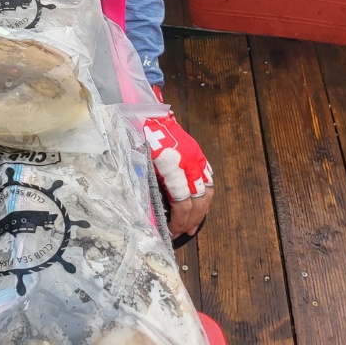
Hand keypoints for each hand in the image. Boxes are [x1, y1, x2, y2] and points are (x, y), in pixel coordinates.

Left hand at [143, 88, 213, 239]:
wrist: (146, 111)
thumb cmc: (137, 135)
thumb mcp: (137, 161)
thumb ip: (146, 186)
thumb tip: (149, 213)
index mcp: (173, 165)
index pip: (183, 203)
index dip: (179, 221)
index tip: (172, 233)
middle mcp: (190, 162)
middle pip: (199, 199)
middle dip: (192, 219)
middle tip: (182, 233)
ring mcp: (197, 156)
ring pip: (207, 189)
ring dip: (202, 209)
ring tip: (193, 223)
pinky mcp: (197, 151)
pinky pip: (208, 176)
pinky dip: (205, 193)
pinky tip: (198, 202)